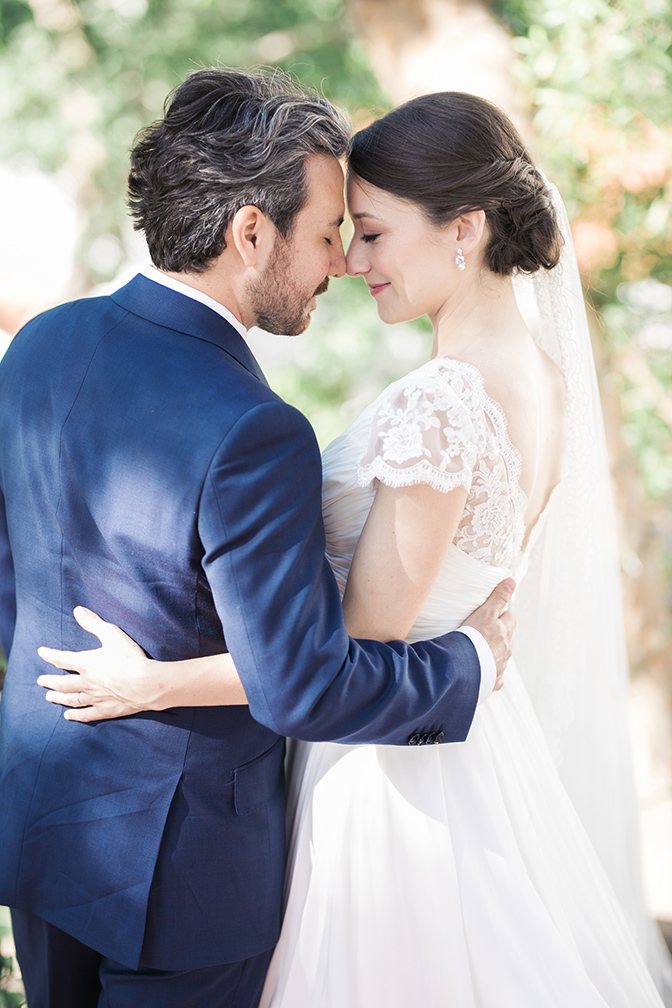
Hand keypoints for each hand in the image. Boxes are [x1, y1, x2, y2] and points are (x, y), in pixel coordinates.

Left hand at [37, 606, 154, 721]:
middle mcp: (86, 682)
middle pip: (62, 683)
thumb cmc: (131, 657)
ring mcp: (95, 698)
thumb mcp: (112, 634)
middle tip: (40, 680)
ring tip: (49, 697)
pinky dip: (76, 716)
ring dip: (58, 698)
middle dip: (49, 681)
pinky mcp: (105, 710)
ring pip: (71, 699)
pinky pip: (86, 714)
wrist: (146, 684)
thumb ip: (94, 623)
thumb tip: (77, 610)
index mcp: (86, 663)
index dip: (50, 655)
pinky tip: (68, 716)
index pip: (62, 659)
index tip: (41, 652)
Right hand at [461, 578, 514, 690]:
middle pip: (507, 638)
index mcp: (504, 632)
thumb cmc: (473, 638)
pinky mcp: (493, 680)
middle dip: (500, 634)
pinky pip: (496, 678)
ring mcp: (501, 665)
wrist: (464, 667)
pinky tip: (483, 672)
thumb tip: (511, 581)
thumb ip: (498, 597)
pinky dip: (492, 674)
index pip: (509, 618)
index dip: (502, 615)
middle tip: (486, 631)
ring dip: (495, 653)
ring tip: (480, 651)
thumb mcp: (485, 612)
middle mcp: (506, 649)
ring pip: (502, 657)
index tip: (494, 614)